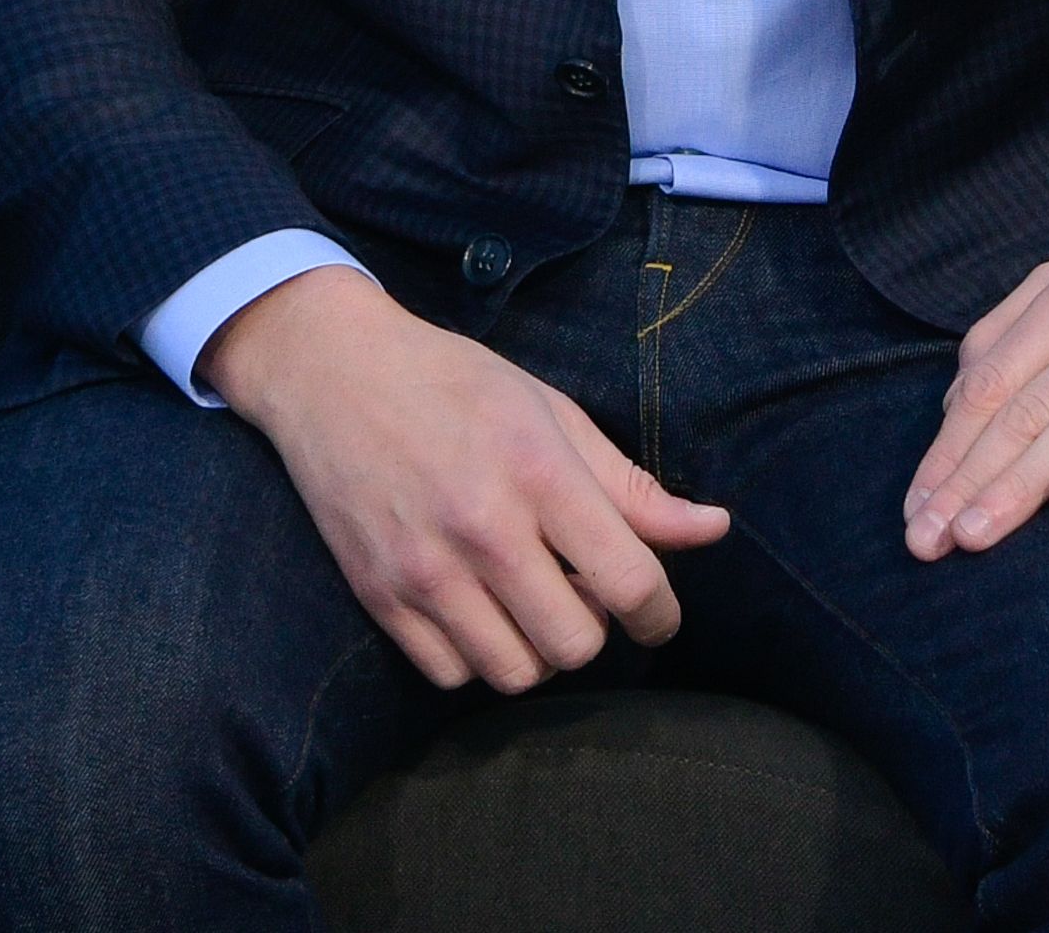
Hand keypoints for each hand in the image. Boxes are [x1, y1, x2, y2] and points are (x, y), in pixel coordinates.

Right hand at [202, 266, 729, 693]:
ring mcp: (424, 568)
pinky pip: (451, 675)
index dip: (660, 613)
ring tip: (531, 601)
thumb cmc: (457, 384)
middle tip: (583, 591)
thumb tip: (714, 530)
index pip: (628, 580)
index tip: (658, 614)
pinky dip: (477, 656)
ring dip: (537, 649)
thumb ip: (631, 486)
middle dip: (595, 627)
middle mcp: (482, 527)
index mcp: (537, 470)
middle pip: (575, 643)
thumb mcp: (552, 414)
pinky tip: (479, 609)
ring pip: (515, 672)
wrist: (335, 374)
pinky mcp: (380, 596)